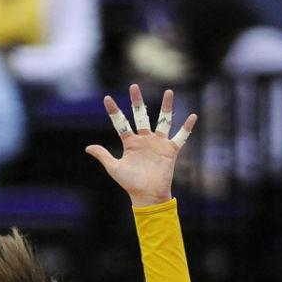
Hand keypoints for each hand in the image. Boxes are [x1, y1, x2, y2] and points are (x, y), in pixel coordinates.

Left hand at [85, 84, 196, 207]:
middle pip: (141, 116)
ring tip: (169, 91)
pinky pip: (180, 137)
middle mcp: (144, 140)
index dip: (114, 111)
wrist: (147, 195)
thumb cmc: (130, 183)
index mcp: (130, 143)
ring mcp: (158, 143)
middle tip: (134, 86)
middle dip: (137, 101)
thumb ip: (103, 155)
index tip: (107, 98)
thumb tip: (87, 147)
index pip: (121, 123)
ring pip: (163, 121)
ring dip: (166, 107)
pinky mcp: (170, 150)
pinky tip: (193, 116)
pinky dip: (187, 128)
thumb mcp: (114, 168)